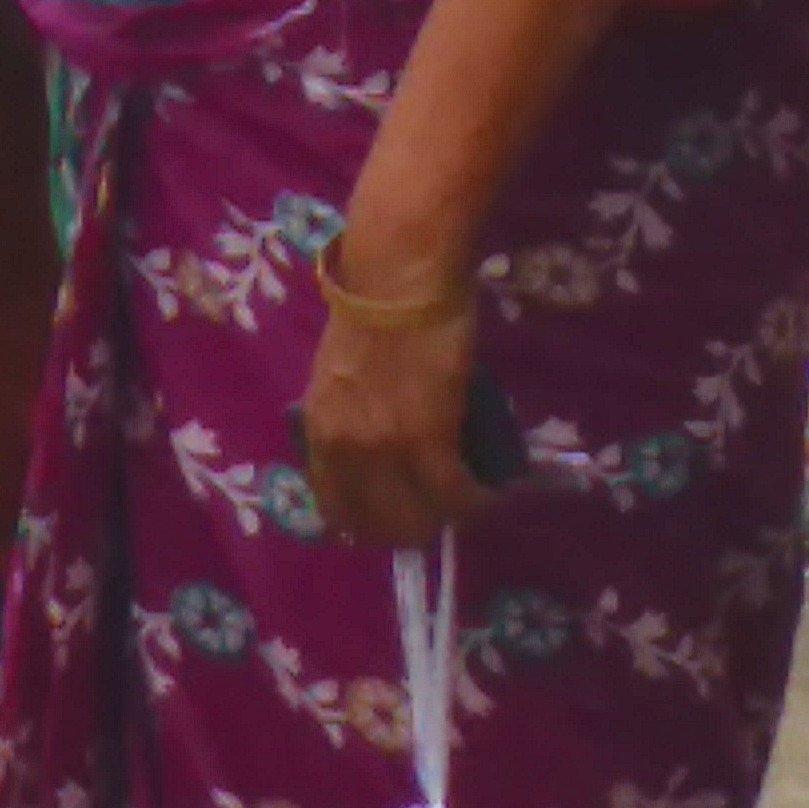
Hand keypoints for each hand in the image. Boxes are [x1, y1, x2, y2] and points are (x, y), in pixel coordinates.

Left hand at [298, 283, 487, 547]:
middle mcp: (343, 445)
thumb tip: (377, 452)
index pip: (333, 504)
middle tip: (440, 514)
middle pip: (377, 522)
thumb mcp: (340, 377)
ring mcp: (383, 445)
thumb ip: (350, 416)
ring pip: (418, 515)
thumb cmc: (372, 315)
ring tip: (468, 501)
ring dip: (447, 516)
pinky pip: (454, 492)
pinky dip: (476, 499)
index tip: (393, 521)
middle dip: (411, 528)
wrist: (395, 279)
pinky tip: (492, 492)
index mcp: (316, 427)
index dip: (366, 524)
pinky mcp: (428, 437)